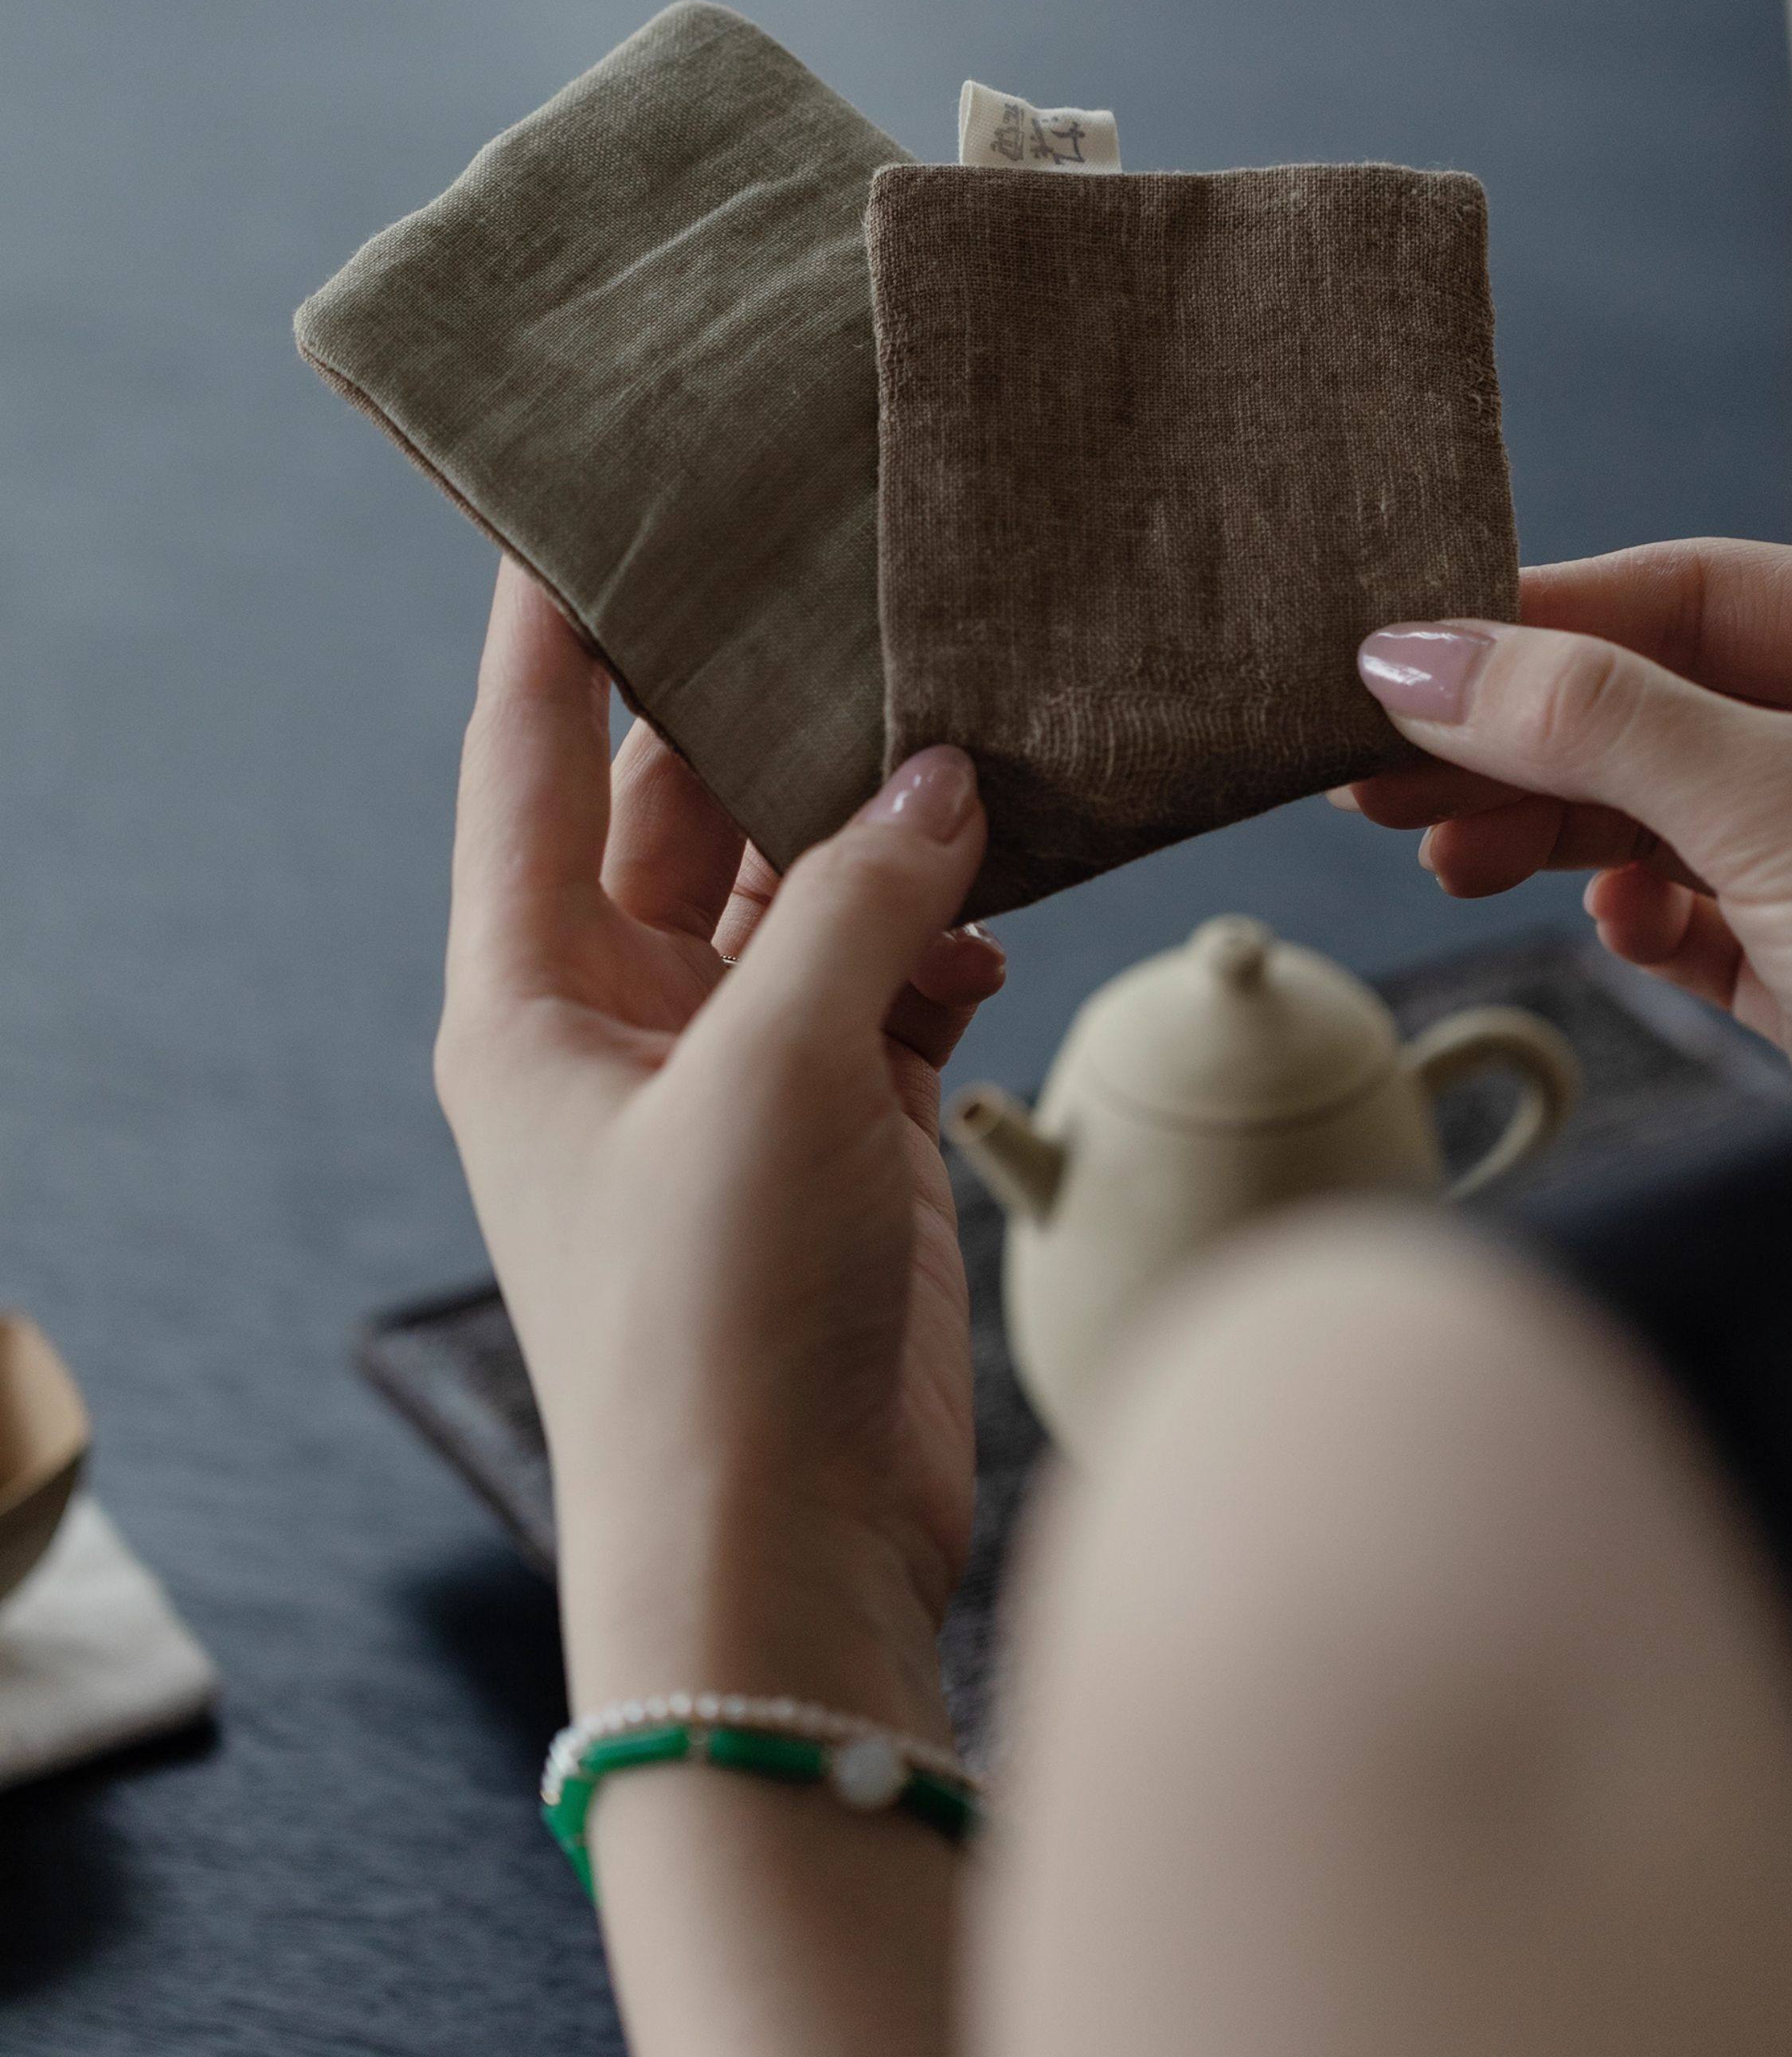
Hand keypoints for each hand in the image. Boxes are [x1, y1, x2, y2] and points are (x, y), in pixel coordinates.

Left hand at [434, 562, 999, 1741]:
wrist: (780, 1560)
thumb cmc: (716, 1322)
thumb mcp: (775, 1074)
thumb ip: (855, 902)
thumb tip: (942, 777)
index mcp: (527, 993)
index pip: (528, 757)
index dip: (550, 629)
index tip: (579, 497)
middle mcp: (615, 1021)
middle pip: (675, 809)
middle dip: (760, 709)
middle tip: (847, 576)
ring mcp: (729, 1079)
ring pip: (801, 895)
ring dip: (879, 833)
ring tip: (970, 730)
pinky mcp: (831, 1137)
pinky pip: (882, 989)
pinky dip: (938, 948)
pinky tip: (998, 915)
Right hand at [1341, 539, 1791, 1067]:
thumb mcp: (1772, 802)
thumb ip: (1591, 717)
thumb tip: (1417, 654)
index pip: (1670, 596)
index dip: (1523, 626)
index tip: (1393, 664)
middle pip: (1642, 701)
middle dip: (1511, 741)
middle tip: (1372, 773)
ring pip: (1650, 808)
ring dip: (1542, 831)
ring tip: (1445, 858)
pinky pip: (1693, 907)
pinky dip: (1633, 915)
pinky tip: (1610, 928)